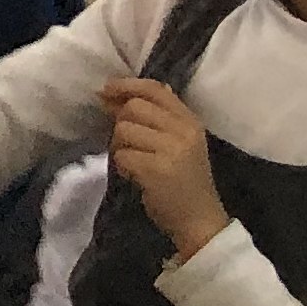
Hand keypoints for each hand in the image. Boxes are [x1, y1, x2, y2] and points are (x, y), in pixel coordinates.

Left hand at [101, 78, 228, 260]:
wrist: (199, 220)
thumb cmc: (183, 180)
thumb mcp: (179, 142)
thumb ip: (157, 117)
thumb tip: (118, 94)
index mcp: (190, 121)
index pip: (155, 89)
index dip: (127, 85)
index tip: (107, 90)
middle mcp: (184, 131)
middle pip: (133, 108)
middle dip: (120, 123)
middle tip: (126, 143)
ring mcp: (171, 150)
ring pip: (123, 130)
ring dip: (119, 147)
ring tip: (133, 162)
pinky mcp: (156, 170)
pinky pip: (121, 156)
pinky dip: (121, 166)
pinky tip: (134, 176)